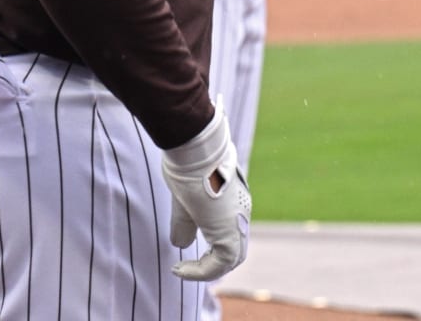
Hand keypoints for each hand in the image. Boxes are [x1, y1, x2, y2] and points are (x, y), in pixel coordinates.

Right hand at [161, 100, 250, 279]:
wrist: (197, 149)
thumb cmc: (189, 167)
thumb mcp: (186, 200)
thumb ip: (187, 223)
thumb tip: (181, 244)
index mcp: (233, 204)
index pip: (230, 235)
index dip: (212, 251)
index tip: (187, 256)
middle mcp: (240, 213)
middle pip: (235, 251)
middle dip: (212, 265)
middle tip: (189, 269)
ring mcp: (238, 220)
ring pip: (232, 259)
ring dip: (207, 271)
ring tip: (183, 270)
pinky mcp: (230, 228)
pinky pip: (222, 262)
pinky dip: (202, 271)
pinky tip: (180, 268)